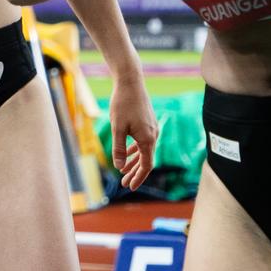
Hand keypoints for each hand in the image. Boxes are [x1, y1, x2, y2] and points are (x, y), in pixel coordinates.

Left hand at [108, 75, 159, 192]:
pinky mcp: (147, 124)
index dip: (139, 177)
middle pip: (146, 160)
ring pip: (144, 151)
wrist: (130, 82)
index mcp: (148, 139)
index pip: (146, 165)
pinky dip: (135, 151)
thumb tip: (119, 166)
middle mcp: (153, 135)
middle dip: (135, 173)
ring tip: (124, 173)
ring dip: (134, 162)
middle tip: (124, 184)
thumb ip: (119, 148)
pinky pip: (142, 142)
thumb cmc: (122, 104)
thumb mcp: (117, 128)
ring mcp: (151, 129)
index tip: (131, 187)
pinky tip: (127, 156)